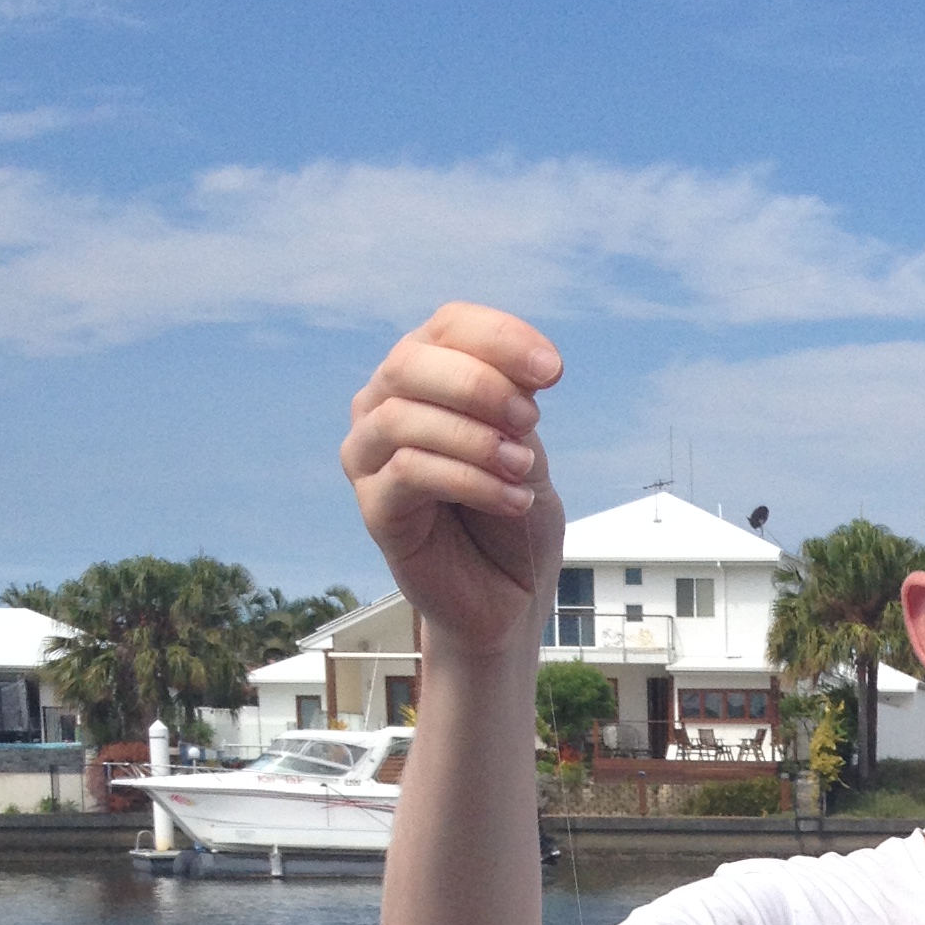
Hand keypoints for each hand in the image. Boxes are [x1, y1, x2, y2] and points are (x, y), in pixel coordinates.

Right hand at [341, 303, 565, 656]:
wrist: (508, 598)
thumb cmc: (513, 520)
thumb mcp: (527, 449)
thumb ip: (514, 407)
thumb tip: (519, 372)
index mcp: (424, 377)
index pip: (449, 327)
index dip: (499, 338)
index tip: (554, 371)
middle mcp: (384, 406)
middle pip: (412, 362)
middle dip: (480, 384)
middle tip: (530, 420)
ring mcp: (370, 456)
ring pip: (404, 418)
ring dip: (475, 438)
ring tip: (522, 468)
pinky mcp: (373, 507)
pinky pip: (409, 473)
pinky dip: (469, 479)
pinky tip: (511, 498)